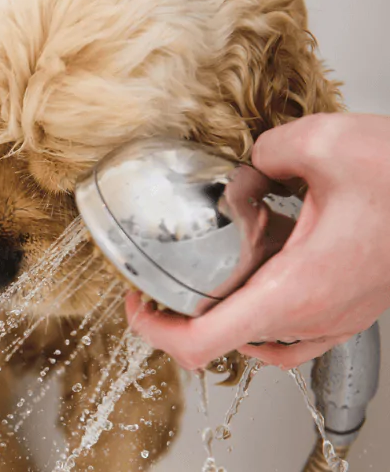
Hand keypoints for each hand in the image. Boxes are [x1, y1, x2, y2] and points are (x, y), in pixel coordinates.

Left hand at [127, 113, 389, 369]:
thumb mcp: (323, 142)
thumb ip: (265, 151)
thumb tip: (251, 163)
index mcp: (295, 290)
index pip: (202, 345)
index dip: (154, 332)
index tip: (137, 305)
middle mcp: (313, 317)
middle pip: (223, 343)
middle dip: (183, 313)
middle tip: (162, 280)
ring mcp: (335, 319)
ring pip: (259, 340)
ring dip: (224, 312)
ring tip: (206, 274)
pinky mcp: (349, 309)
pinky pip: (291, 329)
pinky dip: (261, 308)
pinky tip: (260, 266)